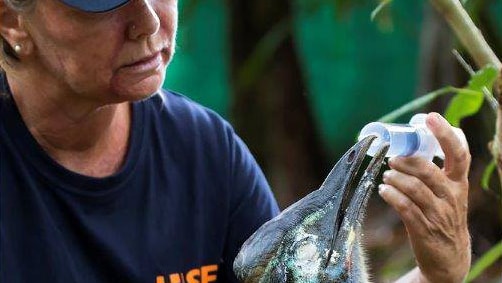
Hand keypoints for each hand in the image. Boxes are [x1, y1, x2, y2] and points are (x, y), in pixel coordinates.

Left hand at [379, 112, 470, 282]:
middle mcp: (451, 196)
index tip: (430, 118)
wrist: (450, 257)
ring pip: (415, 189)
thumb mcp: (448, 192)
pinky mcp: (424, 229)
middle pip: (429, 171)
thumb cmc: (443, 216)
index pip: (459, 154)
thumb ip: (435, 171)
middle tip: (393, 159)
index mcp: (458, 182)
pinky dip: (392, 196)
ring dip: (396, 178)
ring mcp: (438, 214)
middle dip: (407, 161)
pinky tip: (383, 190)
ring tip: (387, 176)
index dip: (445, 134)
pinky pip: (406, 208)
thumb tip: (410, 145)